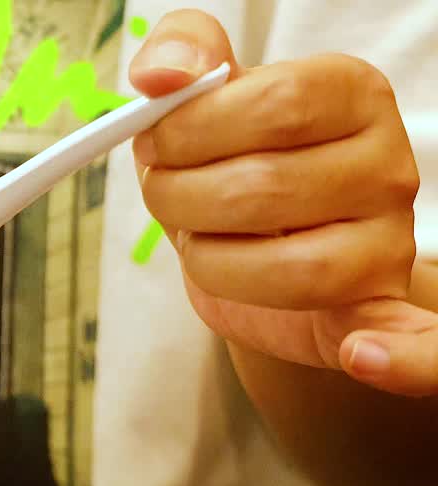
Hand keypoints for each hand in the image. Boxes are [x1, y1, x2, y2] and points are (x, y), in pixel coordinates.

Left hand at [131, 10, 437, 395]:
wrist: (262, 240)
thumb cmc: (233, 160)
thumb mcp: (207, 94)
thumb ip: (183, 53)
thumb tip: (160, 77)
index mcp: (350, 95)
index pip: (276, 105)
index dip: (192, 130)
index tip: (156, 143)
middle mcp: (385, 165)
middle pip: (262, 187)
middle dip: (180, 197)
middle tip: (167, 196)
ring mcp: (385, 241)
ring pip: (285, 267)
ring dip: (209, 261)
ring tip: (202, 242)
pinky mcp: (372, 306)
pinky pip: (405, 339)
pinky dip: (396, 356)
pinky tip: (362, 356)